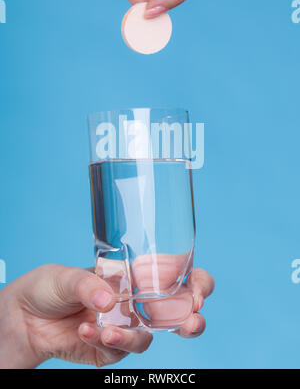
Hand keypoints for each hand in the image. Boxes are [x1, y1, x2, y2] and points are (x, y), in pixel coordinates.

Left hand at [0, 264, 213, 367]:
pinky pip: (116, 350)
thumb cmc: (48, 285)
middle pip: (175, 312)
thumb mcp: (67, 275)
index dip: (194, 282)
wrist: (21, 318)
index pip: (173, 276)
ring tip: (106, 330)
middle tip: (191, 323)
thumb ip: (89, 284)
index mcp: (131, 276)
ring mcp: (122, 326)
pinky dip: (104, 342)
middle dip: (190, 319)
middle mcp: (132, 302)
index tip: (198, 289)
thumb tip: (109, 301)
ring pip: (147, 338)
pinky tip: (84, 331)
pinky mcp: (106, 349)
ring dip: (132, 336)